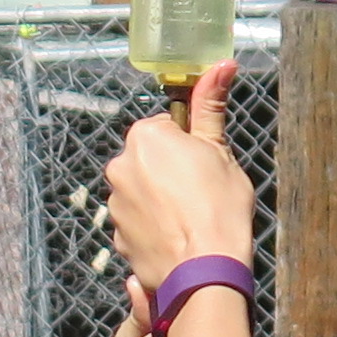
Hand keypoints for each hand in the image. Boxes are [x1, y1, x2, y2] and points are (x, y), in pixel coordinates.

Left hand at [106, 62, 256, 298]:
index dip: (189, 144)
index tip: (205, 163)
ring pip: (142, 192)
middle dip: (172, 171)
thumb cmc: (218, 208)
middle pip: (149, 159)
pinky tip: (177, 237)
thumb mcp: (220, 151)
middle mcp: (120, 167)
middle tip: (202, 191)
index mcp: (145, 138)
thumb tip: (221, 65)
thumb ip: (211, 108)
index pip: (166, 127)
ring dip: (161, 200)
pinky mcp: (116, 236)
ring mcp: (115, 204)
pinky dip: (154, 228)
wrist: (204, 270)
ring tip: (191, 218)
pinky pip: (137, 223)